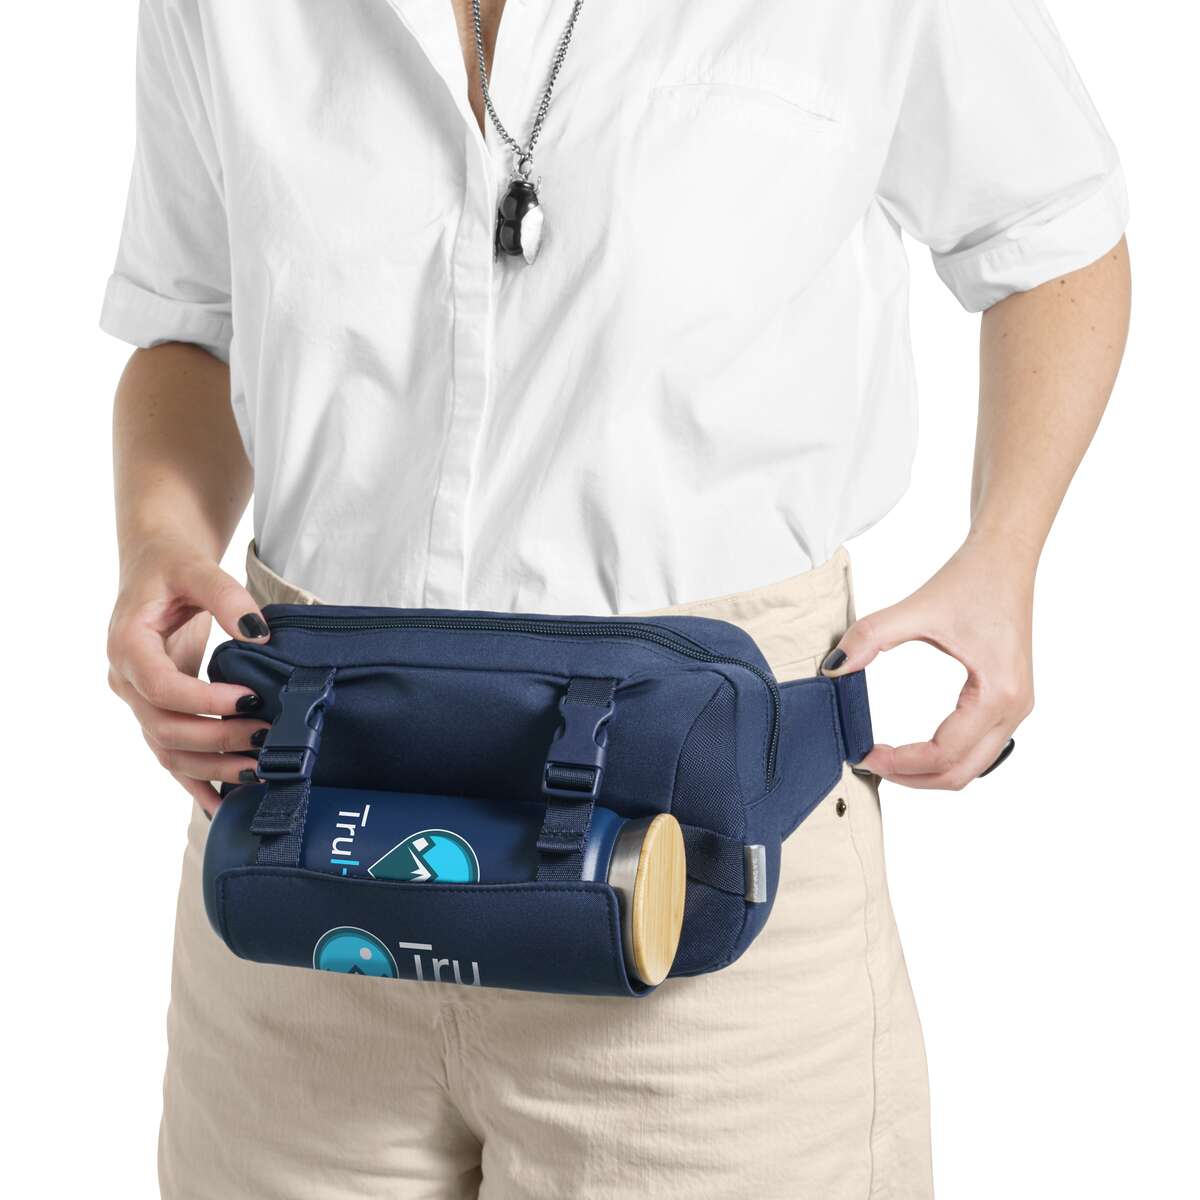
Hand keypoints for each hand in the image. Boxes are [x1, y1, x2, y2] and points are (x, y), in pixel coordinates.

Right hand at [107, 537, 271, 814]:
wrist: (157, 568)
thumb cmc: (174, 566)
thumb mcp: (198, 568)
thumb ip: (227, 596)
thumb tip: (259, 633)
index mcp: (128, 646)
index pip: (160, 688)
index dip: (203, 700)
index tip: (250, 698)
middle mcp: (127, 681)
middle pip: (165, 727)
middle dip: (216, 739)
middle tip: (266, 736)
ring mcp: (139, 702)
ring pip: (168, 750)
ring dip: (212, 767)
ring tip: (259, 770)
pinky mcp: (158, 712)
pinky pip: (172, 755)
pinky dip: (197, 782)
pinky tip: (224, 806)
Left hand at [821, 538, 1033, 789]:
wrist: (1005, 558)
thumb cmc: (972, 579)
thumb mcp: (916, 607)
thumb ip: (871, 637)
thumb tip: (832, 668)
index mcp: (998, 693)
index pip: (944, 753)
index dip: (899, 762)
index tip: (863, 754)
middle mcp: (1015, 708)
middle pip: (961, 773)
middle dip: (912, 777)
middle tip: (869, 763)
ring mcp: (1016, 708)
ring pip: (972, 767)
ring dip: (929, 773)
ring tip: (887, 760)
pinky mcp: (1009, 701)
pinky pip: (979, 749)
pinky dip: (946, 758)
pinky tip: (914, 748)